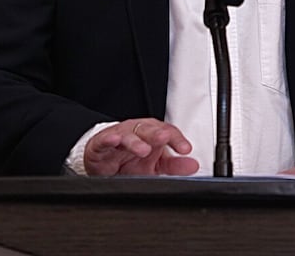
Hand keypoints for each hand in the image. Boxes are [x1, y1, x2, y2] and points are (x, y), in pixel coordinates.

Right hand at [84, 118, 199, 175]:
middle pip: (148, 129)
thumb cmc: (130, 161)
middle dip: (156, 133)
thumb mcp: (155, 166)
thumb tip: (193, 166)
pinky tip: (114, 140)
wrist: (104, 164)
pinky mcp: (101, 145)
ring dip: (136, 141)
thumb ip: (174, 166)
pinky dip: (109, 139)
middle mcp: (137, 133)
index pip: (167, 132)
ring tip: (143, 149)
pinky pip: (105, 140)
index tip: (185, 149)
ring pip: (128, 134)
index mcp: (152, 135)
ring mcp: (119, 137)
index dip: (177, 139)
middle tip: (164, 138)